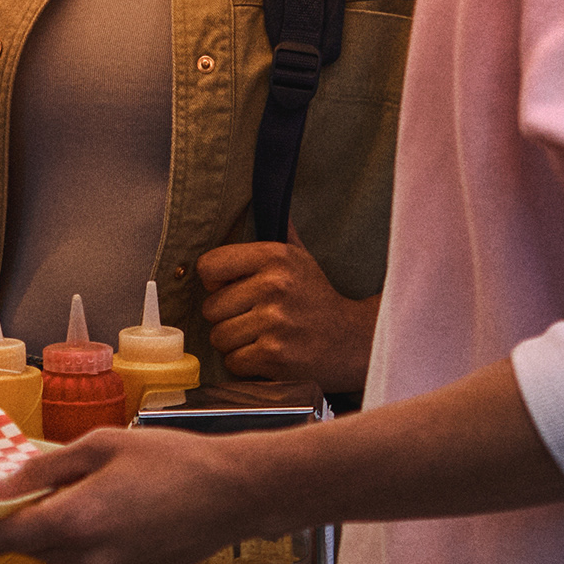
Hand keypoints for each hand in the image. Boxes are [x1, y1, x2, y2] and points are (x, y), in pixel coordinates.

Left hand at [0, 431, 278, 563]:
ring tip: (72, 491)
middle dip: (12, 520)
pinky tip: (105, 509)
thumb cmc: (174, 459)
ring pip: (54, 554)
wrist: (235, 493)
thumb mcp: (101, 445)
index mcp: (78, 520)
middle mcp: (89, 557)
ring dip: (48, 528)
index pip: (2, 537)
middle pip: (25, 547)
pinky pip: (83, 561)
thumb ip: (44, 469)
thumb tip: (1, 487)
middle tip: (13, 488)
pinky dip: (78, 539)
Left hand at [196, 231, 377, 395]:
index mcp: (275, 257)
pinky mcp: (275, 356)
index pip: (208, 266)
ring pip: (219, 337)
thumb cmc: (317, 299)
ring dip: (235, 343)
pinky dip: (245, 364)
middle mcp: (274, 286)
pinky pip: (233, 362)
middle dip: (227, 317)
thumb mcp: (300, 259)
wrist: (354, 340)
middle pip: (210, 308)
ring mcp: (275, 323)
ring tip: (262, 337)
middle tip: (254, 318)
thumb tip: (258, 198)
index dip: (215, 281)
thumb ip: (276, 233)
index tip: (232, 288)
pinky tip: (268, 355)